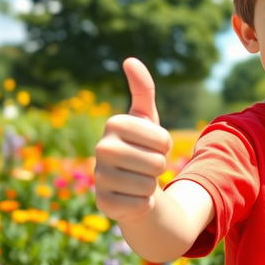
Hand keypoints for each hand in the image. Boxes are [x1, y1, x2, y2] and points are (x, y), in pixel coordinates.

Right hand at [94, 57, 172, 222]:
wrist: (130, 183)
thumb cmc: (141, 146)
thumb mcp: (146, 117)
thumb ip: (142, 89)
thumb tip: (130, 60)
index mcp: (114, 124)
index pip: (163, 139)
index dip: (165, 145)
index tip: (151, 144)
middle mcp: (101, 148)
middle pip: (156, 163)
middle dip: (159, 165)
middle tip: (146, 164)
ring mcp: (99, 177)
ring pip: (149, 184)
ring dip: (151, 184)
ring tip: (139, 179)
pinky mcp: (103, 203)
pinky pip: (140, 204)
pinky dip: (143, 202)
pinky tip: (131, 196)